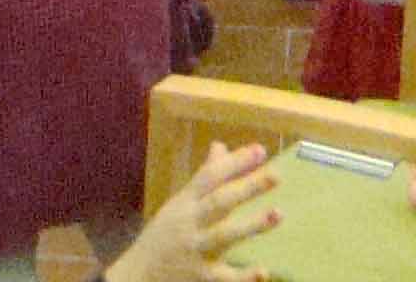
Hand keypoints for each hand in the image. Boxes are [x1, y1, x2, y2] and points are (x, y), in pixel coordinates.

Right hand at [108, 142, 280, 281]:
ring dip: (251, 225)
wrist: (138, 274)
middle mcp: (189, 222)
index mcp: (185, 202)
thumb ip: (203, 176)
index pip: (210, 176)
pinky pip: (222, 276)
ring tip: (278, 214)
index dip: (234, 163)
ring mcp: (194, 249)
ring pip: (223, 235)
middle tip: (276, 175)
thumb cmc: (165, 234)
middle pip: (219, 201)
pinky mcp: (198, 276)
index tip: (260, 150)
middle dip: (246, 187)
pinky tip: (263, 271)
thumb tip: (220, 146)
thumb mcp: (180, 203)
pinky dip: (242, 276)